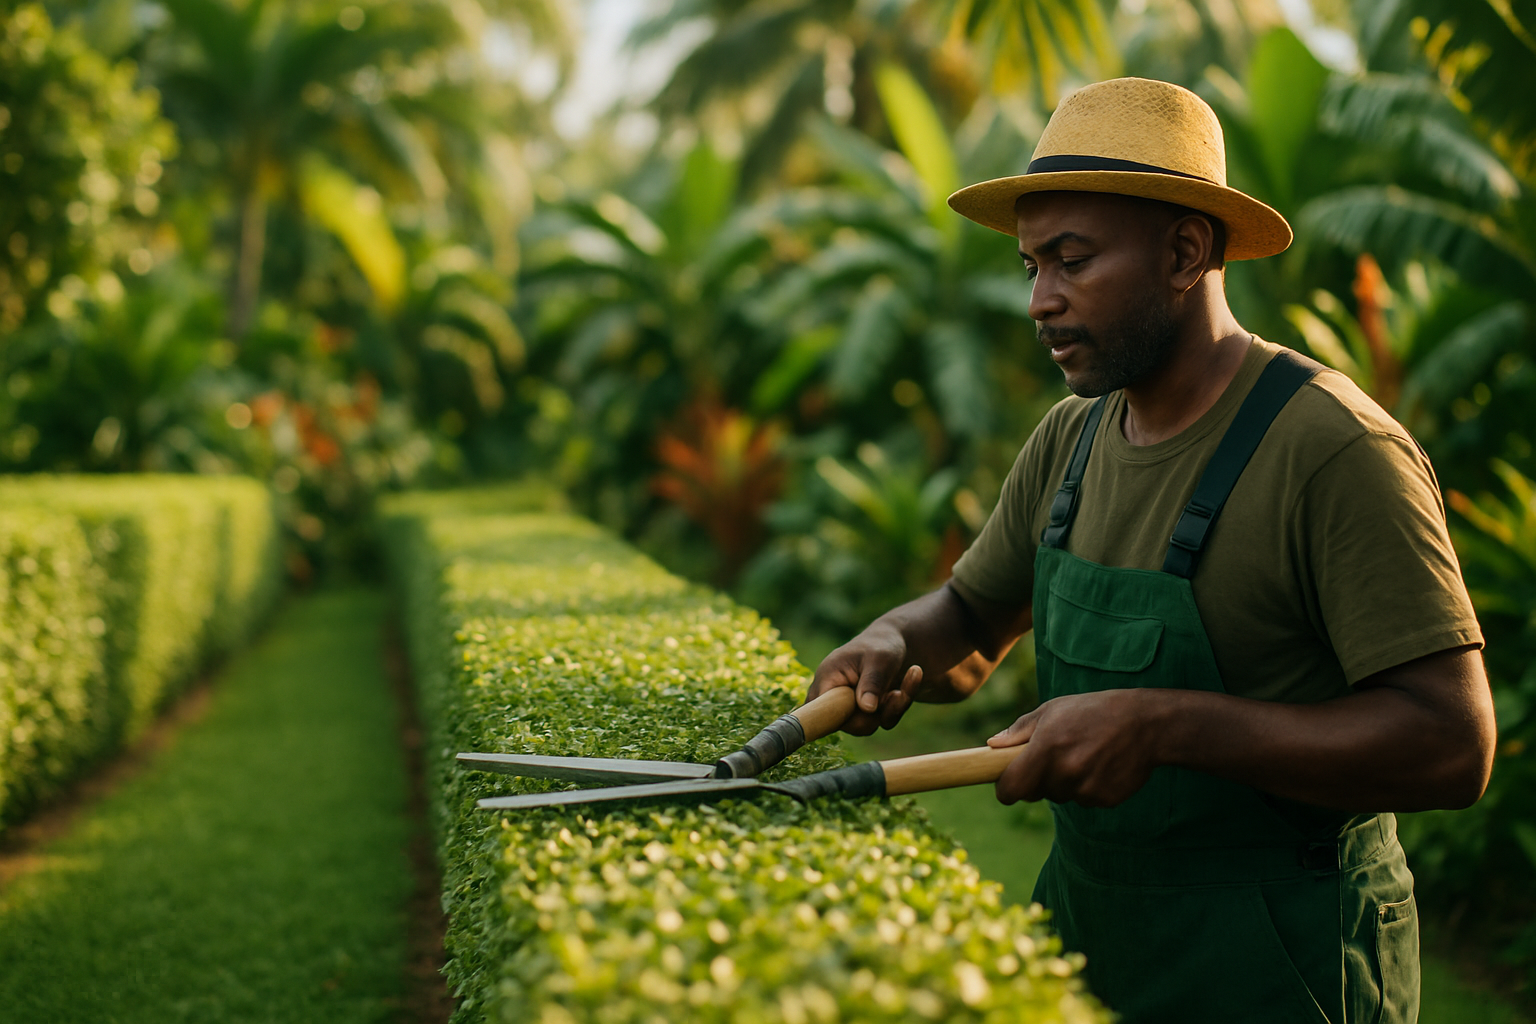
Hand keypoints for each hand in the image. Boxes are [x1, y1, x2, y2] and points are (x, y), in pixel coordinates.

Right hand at [807, 624, 924, 735]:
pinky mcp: (861, 713)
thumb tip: (867, 708)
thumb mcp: (880, 659)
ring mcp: (846, 707)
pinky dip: (897, 707)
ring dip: (891, 709)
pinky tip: (910, 681)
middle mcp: (831, 696)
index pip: (821, 712)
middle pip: (848, 725)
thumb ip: (872, 682)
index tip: (869, 709)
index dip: (842, 717)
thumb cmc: (881, 645)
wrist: (892, 643)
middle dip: (877, 714)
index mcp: (826, 680)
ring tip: (905, 682)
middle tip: (897, 693)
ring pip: (867, 725)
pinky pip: (879, 721)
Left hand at [988, 690, 1162, 805]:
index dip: (1005, 789)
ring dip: (1066, 783)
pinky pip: (1085, 800)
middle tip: (1057, 756)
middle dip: (1038, 780)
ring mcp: (1085, 789)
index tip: (1007, 785)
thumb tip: (991, 746)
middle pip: (1035, 794)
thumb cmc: (1093, 711)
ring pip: (1061, 796)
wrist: (1146, 723)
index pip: (1011, 789)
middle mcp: (1064, 773)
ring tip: (1085, 754)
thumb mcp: (1053, 710)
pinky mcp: (1105, 800)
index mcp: (1045, 749)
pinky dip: (1088, 787)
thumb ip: (1019, 731)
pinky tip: (1102, 765)